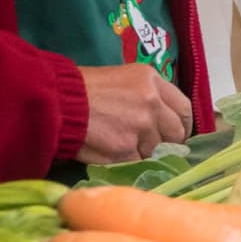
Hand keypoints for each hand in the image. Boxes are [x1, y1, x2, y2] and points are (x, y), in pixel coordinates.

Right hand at [76, 62, 192, 163]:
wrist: (56, 102)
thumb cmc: (83, 88)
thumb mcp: (123, 79)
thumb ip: (147, 95)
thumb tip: (162, 118)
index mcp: (153, 80)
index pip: (184, 108)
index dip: (182, 124)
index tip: (177, 133)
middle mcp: (152, 102)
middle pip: (176, 133)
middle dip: (167, 142)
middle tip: (153, 146)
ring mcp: (140, 127)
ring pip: (157, 150)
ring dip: (145, 153)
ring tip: (125, 146)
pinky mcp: (126, 149)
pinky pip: (137, 162)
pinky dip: (128, 162)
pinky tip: (114, 154)